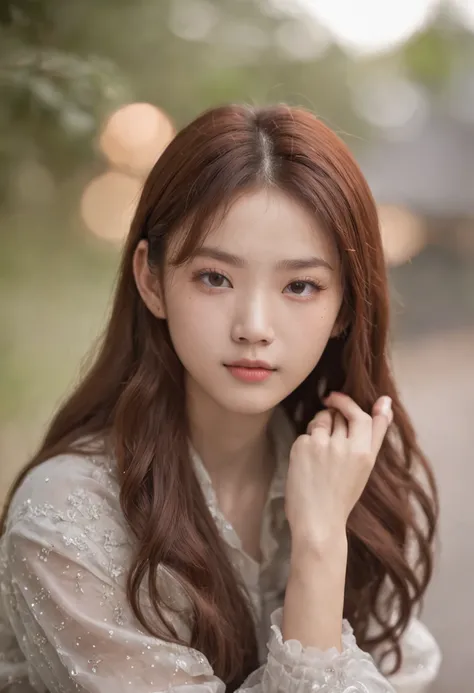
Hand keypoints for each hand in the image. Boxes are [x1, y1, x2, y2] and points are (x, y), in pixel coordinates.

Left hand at [285, 392, 392, 553]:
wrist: (318, 522)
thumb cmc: (342, 496)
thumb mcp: (365, 465)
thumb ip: (376, 433)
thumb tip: (385, 401)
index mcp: (364, 453)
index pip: (361, 416)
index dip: (348, 403)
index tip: (338, 399)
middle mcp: (345, 446)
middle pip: (339, 414)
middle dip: (333, 415)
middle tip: (328, 429)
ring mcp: (322, 445)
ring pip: (321, 419)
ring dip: (320, 426)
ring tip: (320, 449)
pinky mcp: (302, 446)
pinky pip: (306, 434)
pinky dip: (306, 442)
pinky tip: (308, 462)